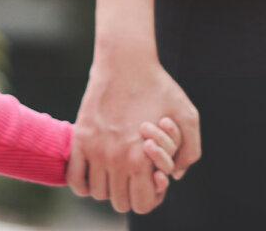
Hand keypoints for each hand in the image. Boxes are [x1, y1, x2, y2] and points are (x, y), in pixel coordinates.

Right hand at [68, 54, 200, 213]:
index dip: (151, 197)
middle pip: (120, 202)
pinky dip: (84, 184)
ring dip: (109, 187)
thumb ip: (190, 150)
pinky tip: (96, 170)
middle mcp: (116, 159)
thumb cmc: (159, 86)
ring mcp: (95, 150)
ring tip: (118, 169)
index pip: (142, 203)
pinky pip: (75, 179)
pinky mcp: (81, 138)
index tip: (154, 178)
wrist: (126, 62)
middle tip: (136, 173)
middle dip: (131, 193)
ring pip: (98, 193)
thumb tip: (175, 176)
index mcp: (142, 158)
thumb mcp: (187, 114)